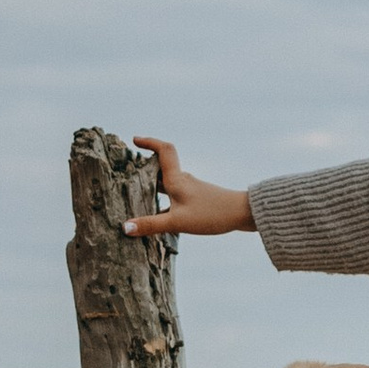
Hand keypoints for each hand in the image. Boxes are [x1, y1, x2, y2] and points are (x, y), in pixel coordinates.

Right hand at [125, 139, 252, 239]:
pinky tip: (158, 212)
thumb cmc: (212, 214)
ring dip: (152, 183)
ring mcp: (191, 189)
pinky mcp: (198, 199)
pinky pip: (174, 193)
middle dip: (143, 166)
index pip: (163, 150)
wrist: (244, 214)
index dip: (149, 142)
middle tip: (126, 169)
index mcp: (177, 179)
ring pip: (167, 182)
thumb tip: (124, 227)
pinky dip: (162, 197)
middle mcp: (183, 180)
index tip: (135, 140)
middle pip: (161, 167)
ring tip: (136, 192)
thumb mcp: (178, 222)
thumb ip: (151, 225)